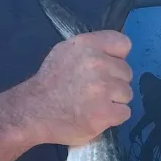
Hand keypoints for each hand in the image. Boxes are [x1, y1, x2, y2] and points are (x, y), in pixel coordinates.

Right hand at [24, 31, 132, 146]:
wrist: (33, 112)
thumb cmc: (50, 83)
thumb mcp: (65, 52)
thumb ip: (91, 50)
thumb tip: (116, 56)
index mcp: (87, 45)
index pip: (123, 43)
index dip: (117, 58)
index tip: (106, 68)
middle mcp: (97, 63)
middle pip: (127, 72)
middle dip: (114, 82)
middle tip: (93, 91)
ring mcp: (102, 88)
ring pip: (127, 93)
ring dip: (114, 100)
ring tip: (93, 104)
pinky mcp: (105, 112)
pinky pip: (125, 112)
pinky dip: (113, 117)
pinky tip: (96, 115)